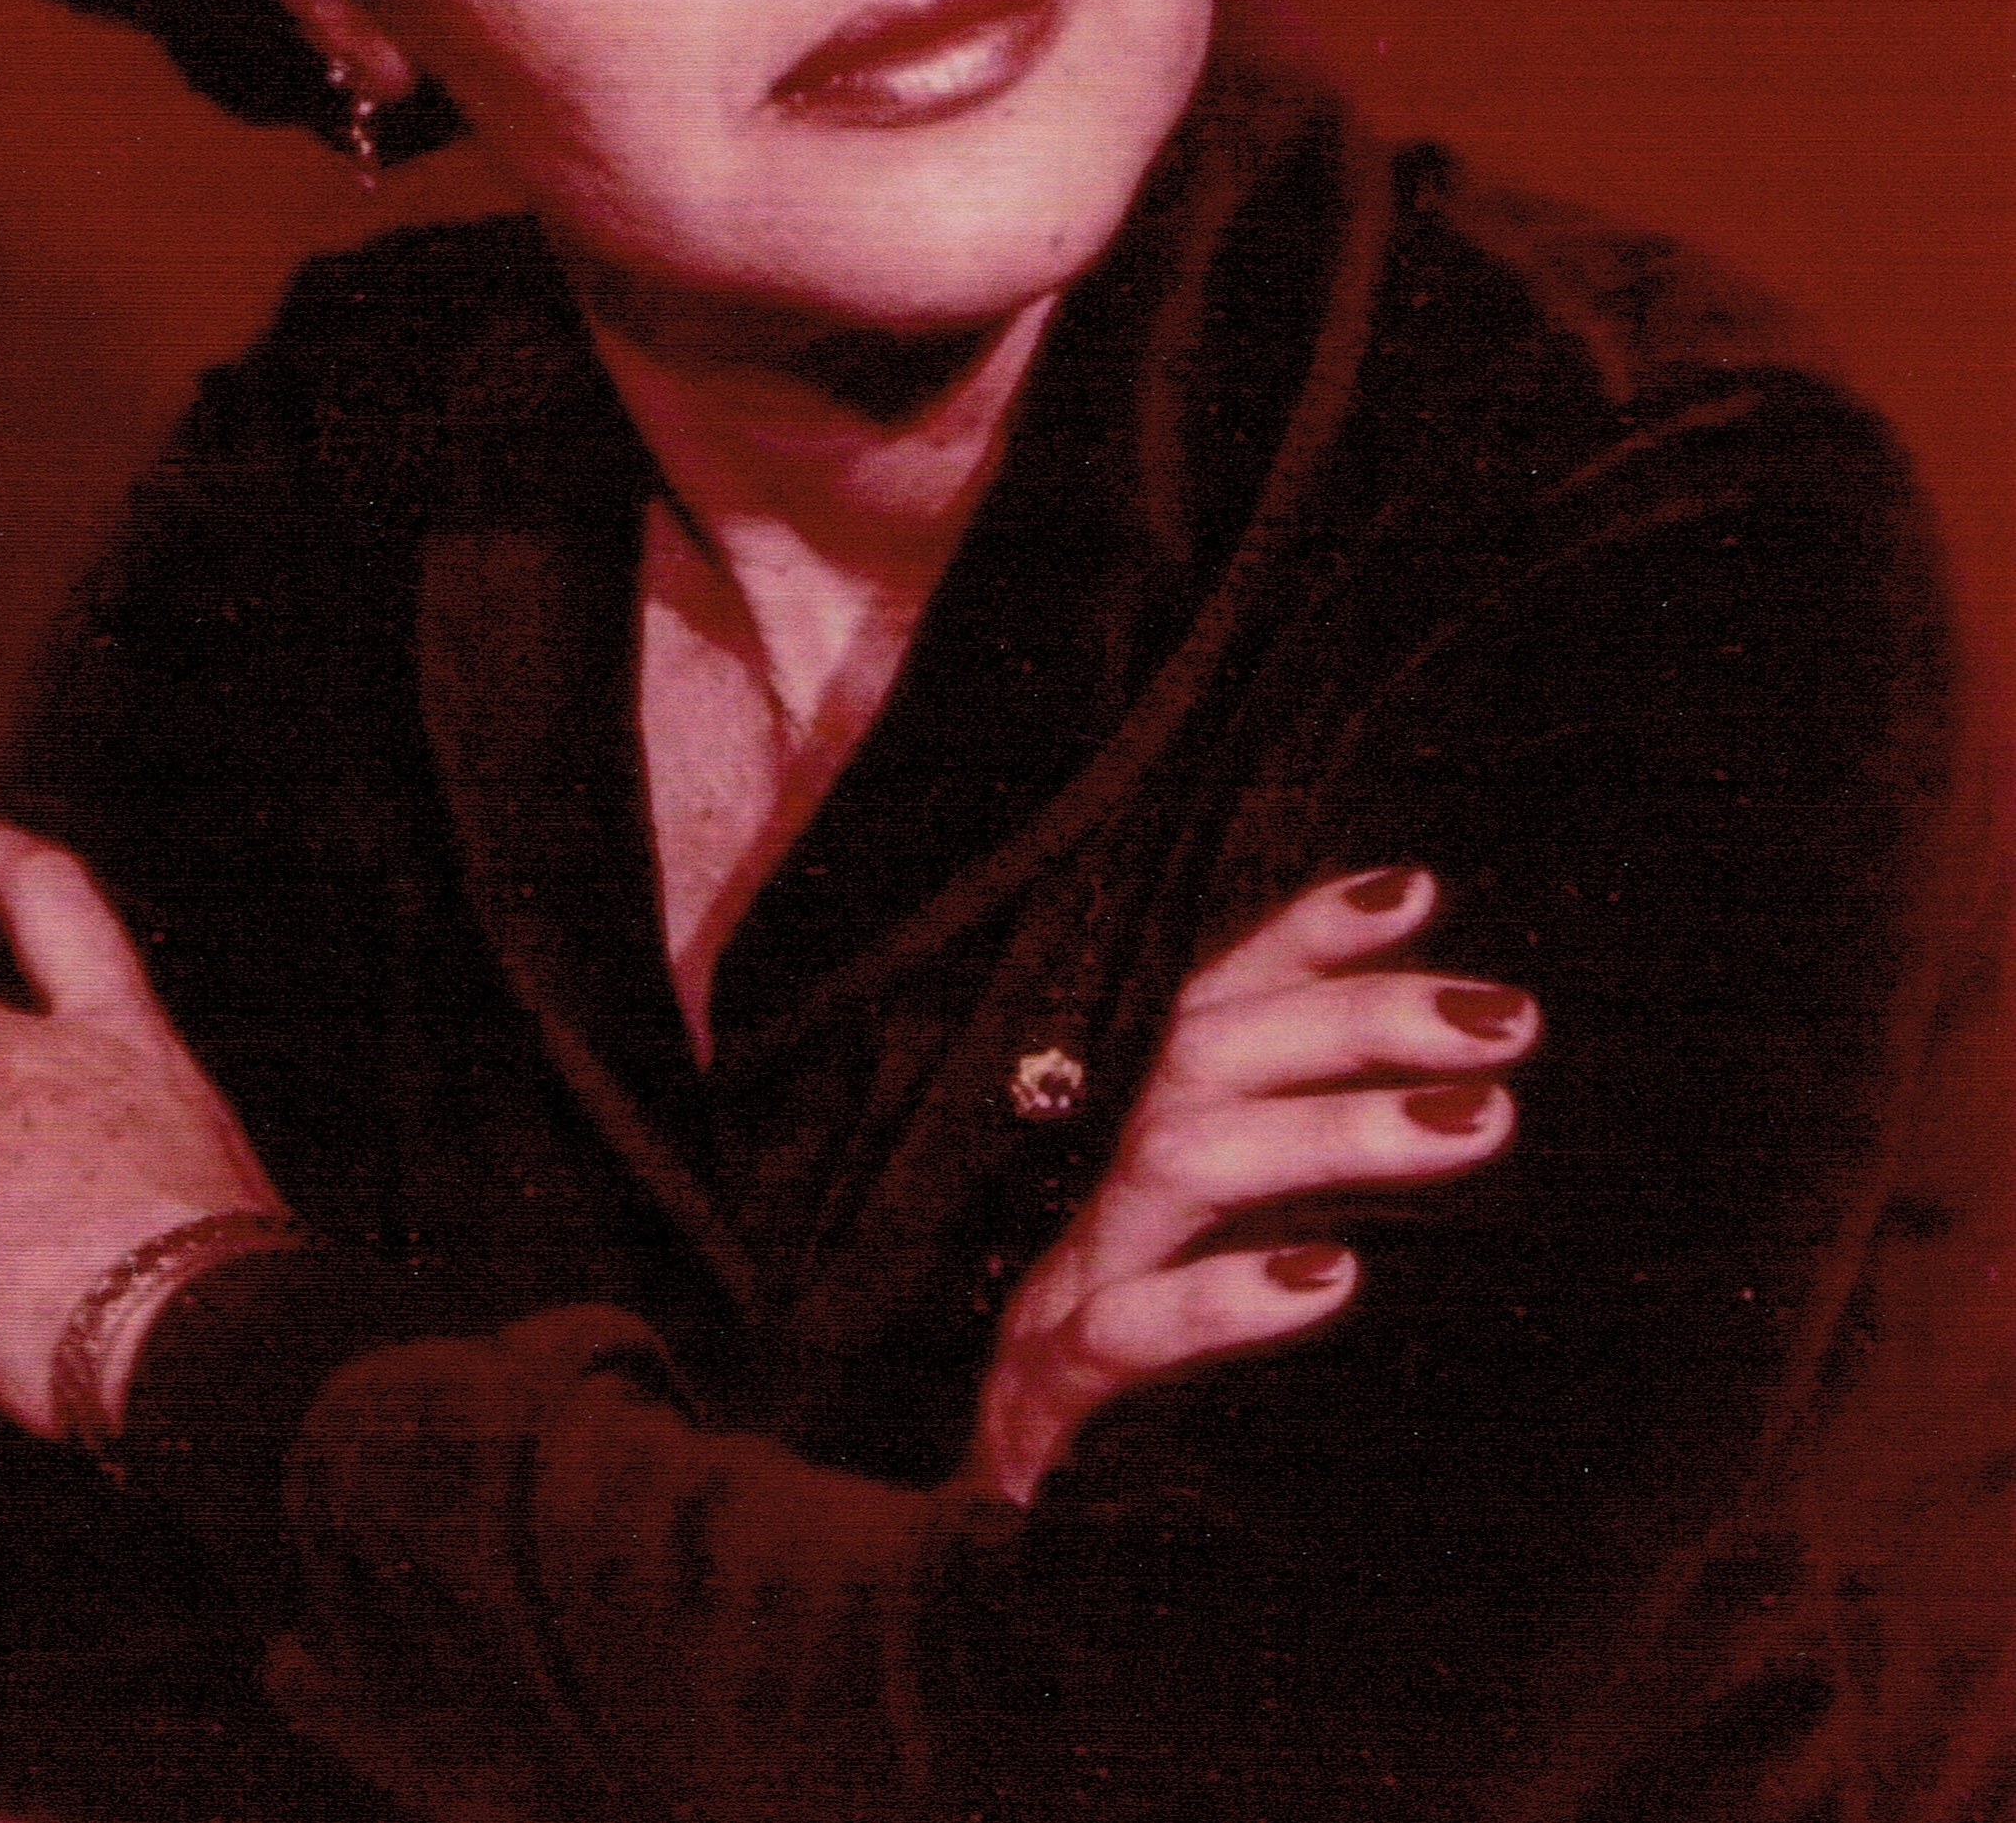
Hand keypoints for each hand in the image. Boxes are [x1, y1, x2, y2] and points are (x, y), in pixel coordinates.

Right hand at [968, 868, 1534, 1503]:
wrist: (1017, 1635)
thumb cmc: (1189, 1456)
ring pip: (1176, 1162)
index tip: (1416, 890)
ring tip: (1480, 1119)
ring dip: (1334, 1129)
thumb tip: (1483, 1121)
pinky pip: (1124, 1339)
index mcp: (1152, 1184)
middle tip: (1510, 1016)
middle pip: (1200, 1056)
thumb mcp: (1256, 1314)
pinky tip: (1331, 1283)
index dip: (1298, 942)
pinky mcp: (1050, 1424)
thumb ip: (1329, 1220)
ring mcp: (1066, 1312)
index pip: (1209, 1016)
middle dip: (1352, 1015)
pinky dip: (1225, 1300)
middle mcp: (1105, 1221)